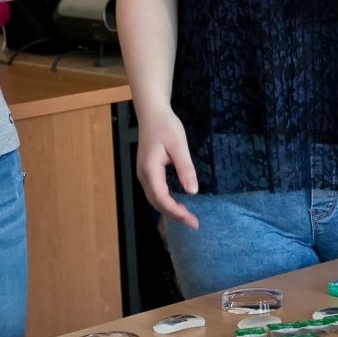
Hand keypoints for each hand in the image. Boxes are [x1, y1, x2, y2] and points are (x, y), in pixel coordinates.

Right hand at [136, 106, 199, 228]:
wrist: (152, 113)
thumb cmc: (166, 126)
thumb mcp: (179, 145)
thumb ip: (185, 168)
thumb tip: (192, 191)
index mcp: (150, 169)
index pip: (162, 197)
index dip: (176, 212)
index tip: (192, 220)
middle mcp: (143, 175)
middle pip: (156, 202)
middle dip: (174, 215)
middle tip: (193, 223)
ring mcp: (143, 174)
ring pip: (154, 199)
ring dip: (169, 210)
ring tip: (187, 217)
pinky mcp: (147, 172)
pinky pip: (154, 192)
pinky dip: (165, 202)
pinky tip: (178, 204)